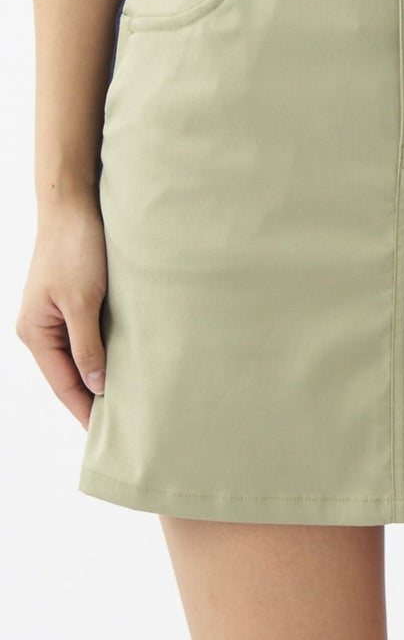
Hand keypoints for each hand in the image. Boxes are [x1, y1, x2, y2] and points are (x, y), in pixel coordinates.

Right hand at [15, 196, 107, 430]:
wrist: (74, 205)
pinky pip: (90, 335)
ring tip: (131, 399)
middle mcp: (43, 328)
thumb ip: (88, 344)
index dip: (86, 409)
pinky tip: (128, 361)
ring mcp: (58, 314)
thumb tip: (96, 384)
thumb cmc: (74, 248)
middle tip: (126, 422)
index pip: (64, 384)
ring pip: (82, 355)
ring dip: (103, 373)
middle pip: (71, 373)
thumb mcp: (83, 301)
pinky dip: (107, 350)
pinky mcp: (75, 299)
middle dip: (95, 396)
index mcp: (36, 332)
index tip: (108, 433)